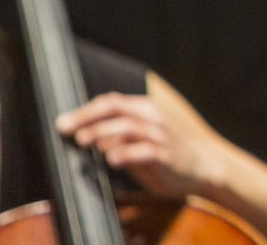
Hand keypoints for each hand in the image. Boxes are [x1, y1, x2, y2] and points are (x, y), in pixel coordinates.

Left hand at [57, 92, 224, 197]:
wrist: (203, 164)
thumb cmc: (166, 151)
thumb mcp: (141, 136)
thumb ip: (117, 133)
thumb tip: (84, 134)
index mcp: (145, 109)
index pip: (110, 102)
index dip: (84, 111)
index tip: (63, 122)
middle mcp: (152, 117)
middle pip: (116, 108)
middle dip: (88, 117)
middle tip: (67, 130)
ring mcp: (161, 136)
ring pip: (129, 126)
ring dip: (103, 132)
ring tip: (83, 141)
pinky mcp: (167, 155)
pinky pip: (145, 151)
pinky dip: (126, 153)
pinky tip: (111, 160)